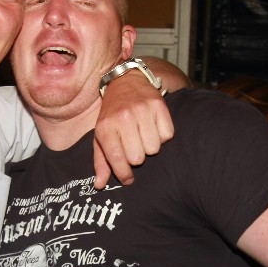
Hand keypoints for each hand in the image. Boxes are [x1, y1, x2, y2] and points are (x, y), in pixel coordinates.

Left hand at [92, 69, 173, 187]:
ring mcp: (142, 110)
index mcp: (106, 127)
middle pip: (138, 158)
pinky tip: (154, 127)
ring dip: (150, 146)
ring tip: (143, 135)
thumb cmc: (112, 114)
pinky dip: (162, 135)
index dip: (124, 174)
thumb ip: (101, 162)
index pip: (118, 160)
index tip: (128, 179)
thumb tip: (100, 185)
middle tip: (134, 146)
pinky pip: (167, 135)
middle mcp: (123, 118)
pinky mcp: (158, 105)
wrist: (125, 81)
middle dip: (137, 156)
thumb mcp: (101, 136)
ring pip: (154, 148)